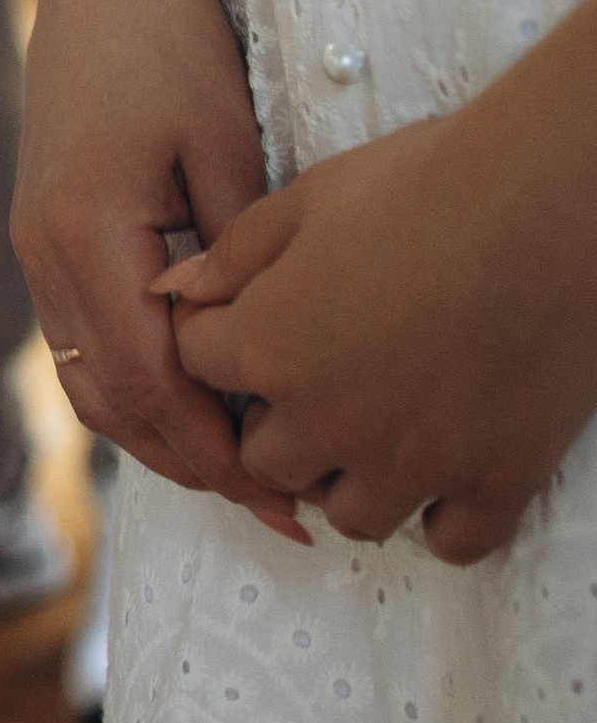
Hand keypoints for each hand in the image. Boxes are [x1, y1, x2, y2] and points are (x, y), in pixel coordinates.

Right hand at [13, 0, 302, 530]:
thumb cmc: (171, 39)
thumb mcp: (226, 144)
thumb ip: (236, 257)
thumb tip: (260, 353)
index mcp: (82, 233)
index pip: (148, 386)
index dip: (215, 454)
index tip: (280, 493)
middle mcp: (40, 252)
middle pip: (109, 403)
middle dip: (193, 465)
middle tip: (276, 506)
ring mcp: (31, 244)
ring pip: (86, 380)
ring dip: (156, 436)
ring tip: (236, 472)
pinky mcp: (41, 232)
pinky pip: (79, 340)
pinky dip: (131, 388)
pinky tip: (189, 400)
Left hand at [171, 2, 596, 557]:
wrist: (549, 204)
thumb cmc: (428, 180)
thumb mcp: (310, 197)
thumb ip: (235, 253)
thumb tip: (173, 289)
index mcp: (270, 346)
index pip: (199, 366)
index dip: (214, 336)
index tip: (246, 317)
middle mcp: (329, 421)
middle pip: (265, 458)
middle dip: (275, 422)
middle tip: (312, 381)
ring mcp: (412, 462)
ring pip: (350, 515)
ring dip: (349, 479)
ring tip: (373, 433)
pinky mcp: (494, 481)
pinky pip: (450, 542)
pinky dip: (442, 516)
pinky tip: (444, 471)